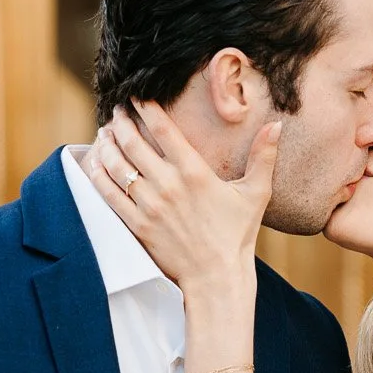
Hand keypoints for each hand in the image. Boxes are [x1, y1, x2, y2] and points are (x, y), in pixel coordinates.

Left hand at [88, 102, 278, 294]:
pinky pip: (109, 194)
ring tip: (105, 132)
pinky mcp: (137, 225)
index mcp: (194, 172)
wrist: (216, 277)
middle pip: (133, 141)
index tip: (136, 95)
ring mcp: (149, 205)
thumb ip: (264, 157)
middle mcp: (168, 185)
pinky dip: (98, 174)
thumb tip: (276, 125)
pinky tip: (95, 162)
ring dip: (106, 144)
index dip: (145, 106)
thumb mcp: (256, 194)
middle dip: (121, 121)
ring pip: (117, 165)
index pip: (162, 128)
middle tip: (117, 110)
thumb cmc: (237, 235)